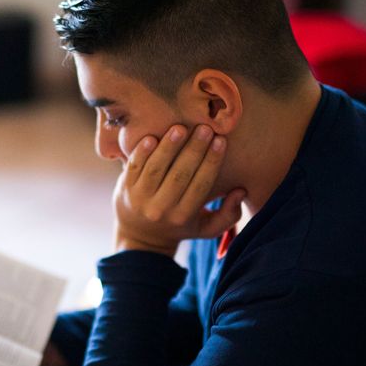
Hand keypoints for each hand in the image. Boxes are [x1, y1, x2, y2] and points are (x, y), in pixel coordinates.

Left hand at [113, 124, 245, 255]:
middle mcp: (161, 208)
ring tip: (181, 127)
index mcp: (183, 216)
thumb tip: (241, 191)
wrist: (140, 237)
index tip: (221, 140)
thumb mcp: (206, 228)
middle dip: (194, 150)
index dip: (212, 162)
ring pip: (155, 169)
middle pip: (179, 175)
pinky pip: (133, 168)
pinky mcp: (125, 188)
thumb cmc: (179, 226)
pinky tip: (152, 137)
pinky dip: (141, 152)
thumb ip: (228, 215)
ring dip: (168, 147)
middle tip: (205, 127)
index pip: (200, 185)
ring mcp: (140, 198)